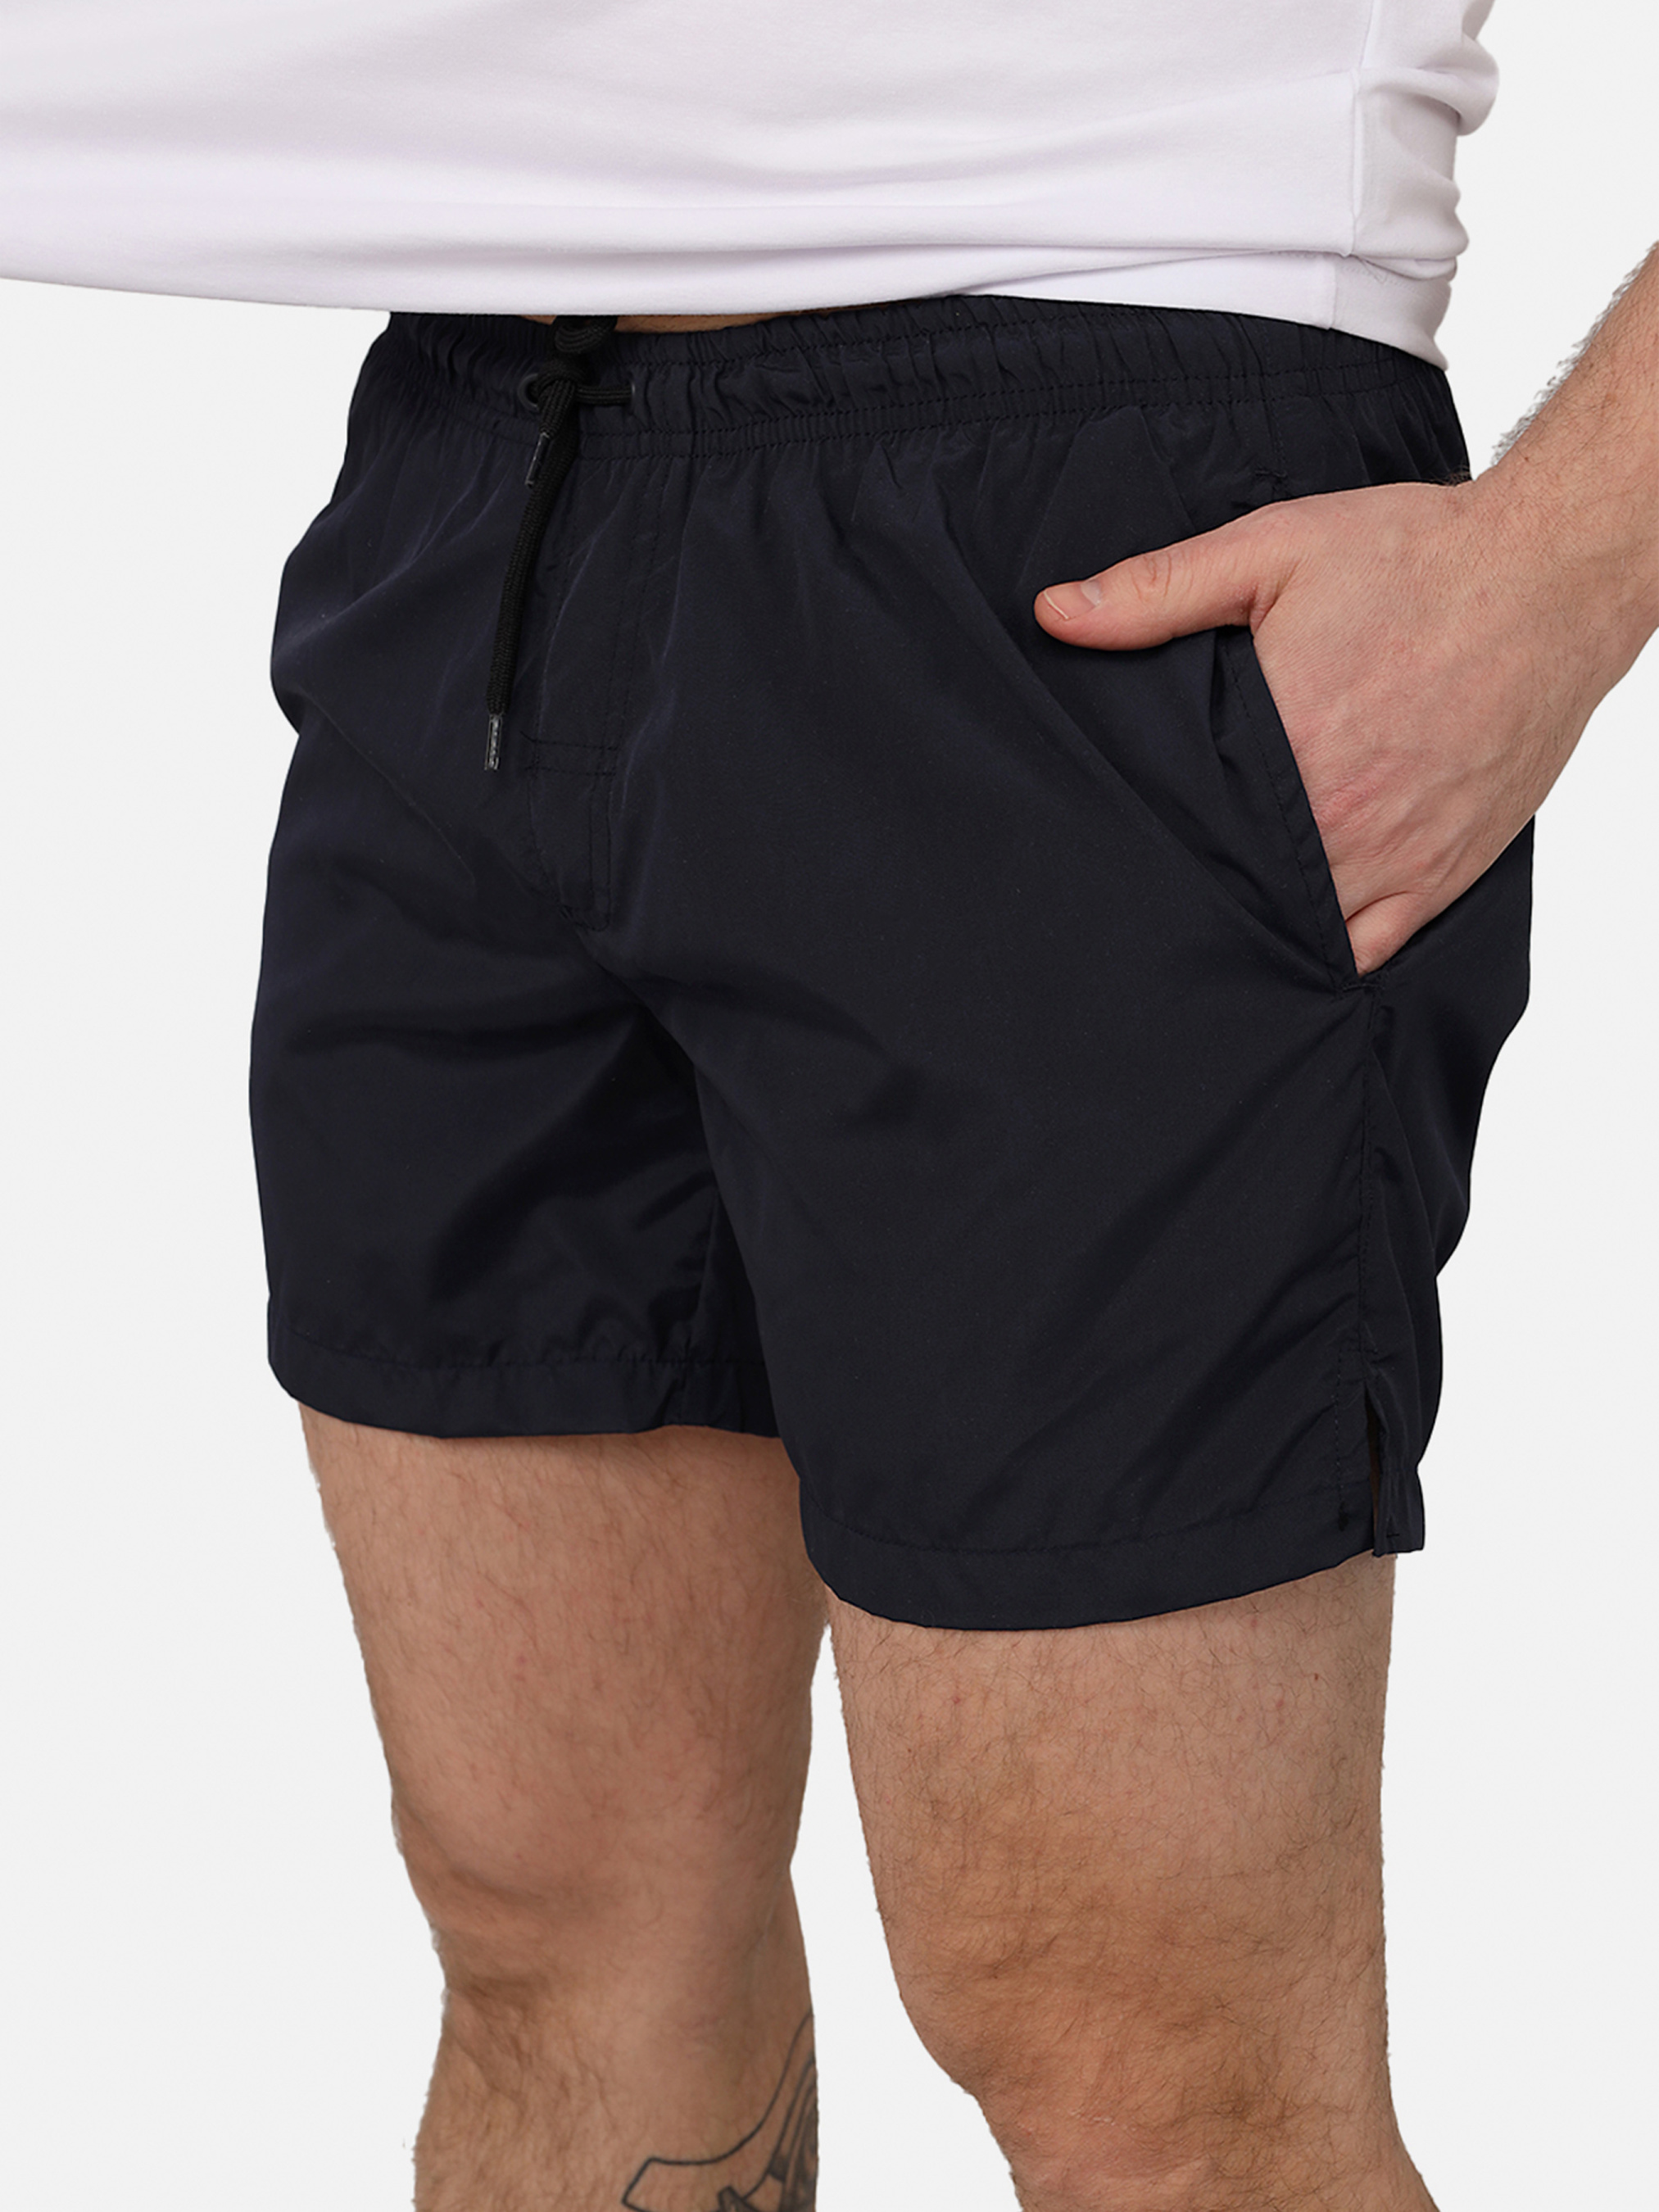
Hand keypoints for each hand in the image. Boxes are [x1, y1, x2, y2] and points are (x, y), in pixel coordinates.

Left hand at [1033, 477, 1627, 973]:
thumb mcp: (1273, 550)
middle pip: (1234, 891)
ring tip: (1200, 927)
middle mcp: (1339, 817)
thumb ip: (1157, 591)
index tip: (1102, 852)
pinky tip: (1287, 941)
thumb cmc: (1416, 556)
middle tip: (1138, 897)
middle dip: (1189, 894)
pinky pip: (1371, 949)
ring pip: (1297, 932)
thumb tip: (1055, 613)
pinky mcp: (1444, 873)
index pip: (1182, 830)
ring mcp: (1396, 855)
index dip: (1137, 848)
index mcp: (1287, 746)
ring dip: (1251, 928)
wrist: (1549, 573)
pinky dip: (1326, 954)